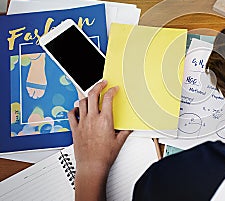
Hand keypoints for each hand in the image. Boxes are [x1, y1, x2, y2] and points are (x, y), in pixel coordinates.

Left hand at [68, 80, 130, 200]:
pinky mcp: (75, 129)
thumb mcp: (119, 141)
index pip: (107, 98)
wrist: (91, 166)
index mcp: (105, 120)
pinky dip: (74, 109)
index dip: (111, 90)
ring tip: (91, 94)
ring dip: (87, 96)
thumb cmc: (104, 156)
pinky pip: (71, 114)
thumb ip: (124, 131)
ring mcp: (82, 123)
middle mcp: (92, 119)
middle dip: (98, 86)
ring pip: (81, 102)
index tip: (114, 89)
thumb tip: (128, 127)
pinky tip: (78, 109)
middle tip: (102, 83)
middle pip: (92, 95)